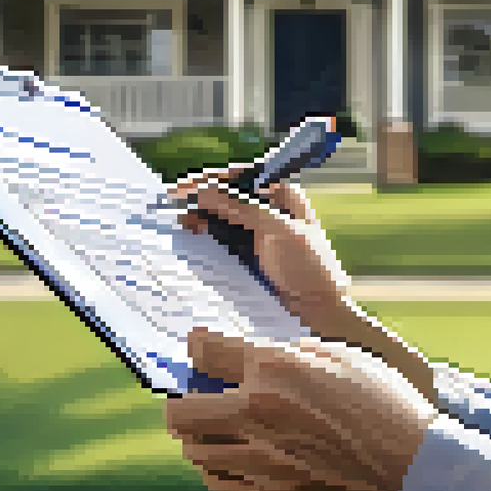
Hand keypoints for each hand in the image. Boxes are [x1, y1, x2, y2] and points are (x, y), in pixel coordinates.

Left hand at [166, 328, 438, 490]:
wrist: (416, 467)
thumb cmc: (385, 403)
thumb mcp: (338, 354)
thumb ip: (285, 351)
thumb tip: (246, 353)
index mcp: (275, 370)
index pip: (201, 350)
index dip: (196, 347)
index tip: (201, 350)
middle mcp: (258, 415)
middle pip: (180, 413)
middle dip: (184, 403)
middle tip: (200, 400)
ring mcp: (261, 464)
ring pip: (195, 455)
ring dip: (202, 439)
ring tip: (222, 432)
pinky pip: (221, 487)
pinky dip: (223, 472)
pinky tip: (243, 462)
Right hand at [167, 165, 438, 404]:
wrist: (319, 314)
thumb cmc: (312, 269)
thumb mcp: (281, 232)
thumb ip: (244, 209)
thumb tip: (205, 192)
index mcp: (283, 195)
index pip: (242, 175)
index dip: (213, 177)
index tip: (187, 186)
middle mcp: (268, 209)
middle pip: (226, 194)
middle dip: (199, 195)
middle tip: (171, 201)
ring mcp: (255, 233)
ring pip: (219, 216)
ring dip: (197, 215)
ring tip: (176, 220)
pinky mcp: (246, 255)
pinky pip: (219, 238)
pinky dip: (202, 236)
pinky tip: (186, 237)